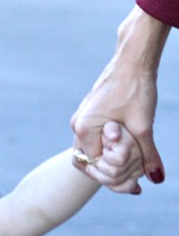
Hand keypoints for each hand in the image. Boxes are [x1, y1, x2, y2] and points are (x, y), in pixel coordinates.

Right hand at [70, 6, 168, 185]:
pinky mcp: (90, 112)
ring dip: (112, 156)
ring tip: (134, 159)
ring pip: (94, 148)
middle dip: (111, 168)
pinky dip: (111, 144)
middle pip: (91, 160)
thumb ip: (148, 155)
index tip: (133, 178)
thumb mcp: (144, 126)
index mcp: (84, 129)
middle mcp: (78, 125)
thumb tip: (156, 179)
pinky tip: (128, 144)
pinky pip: (96, 136)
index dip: (114, 173)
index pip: (95, 165)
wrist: (134, 56)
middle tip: (134, 175)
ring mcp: (82, 117)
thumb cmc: (137, 88)